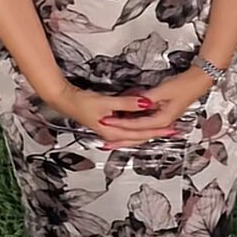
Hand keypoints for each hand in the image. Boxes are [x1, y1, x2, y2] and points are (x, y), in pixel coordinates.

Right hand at [45, 79, 185, 145]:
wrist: (64, 100)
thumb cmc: (80, 103)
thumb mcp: (106, 102)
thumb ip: (127, 103)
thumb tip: (144, 103)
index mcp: (113, 131)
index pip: (140, 134)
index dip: (157, 131)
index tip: (170, 128)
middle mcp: (112, 133)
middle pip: (138, 136)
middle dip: (156, 133)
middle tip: (172, 130)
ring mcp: (109, 128)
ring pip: (133, 132)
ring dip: (147, 129)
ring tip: (162, 127)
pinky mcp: (107, 122)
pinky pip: (126, 126)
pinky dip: (136, 124)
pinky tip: (141, 120)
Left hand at [95, 68, 213, 149]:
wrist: (197, 81)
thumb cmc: (185, 86)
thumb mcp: (163, 91)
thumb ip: (147, 98)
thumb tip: (136, 102)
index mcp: (163, 120)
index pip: (136, 126)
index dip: (119, 124)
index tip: (106, 122)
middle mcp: (162, 123)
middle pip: (138, 136)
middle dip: (121, 140)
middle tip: (106, 143)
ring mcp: (161, 120)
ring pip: (140, 132)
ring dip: (125, 135)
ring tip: (111, 140)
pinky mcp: (160, 115)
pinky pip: (143, 124)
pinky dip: (132, 126)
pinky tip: (124, 125)